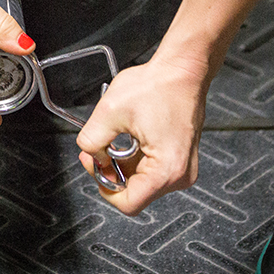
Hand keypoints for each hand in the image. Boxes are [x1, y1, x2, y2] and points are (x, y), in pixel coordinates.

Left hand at [76, 53, 209, 214]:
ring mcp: (183, 168)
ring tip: (118, 136)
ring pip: (141, 181)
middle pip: (135, 192)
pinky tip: (131, 136)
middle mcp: (180, 174)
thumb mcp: (110, 111)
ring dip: (124, 162)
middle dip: (113, 171)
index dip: (104, 185)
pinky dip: (135, 157)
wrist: (182, 70)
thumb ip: (91, 140)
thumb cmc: (158, 85)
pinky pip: (151, 170)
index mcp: (167, 170)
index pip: (128, 203)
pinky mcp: (180, 158)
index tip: (95, 164)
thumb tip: (90, 155)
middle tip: (98, 148)